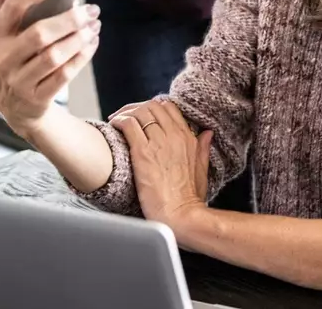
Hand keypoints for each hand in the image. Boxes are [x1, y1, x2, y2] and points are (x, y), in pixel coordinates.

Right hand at [0, 0, 100, 137]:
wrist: (15, 106)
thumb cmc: (15, 57)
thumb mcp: (6, 30)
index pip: (15, 5)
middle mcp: (4, 57)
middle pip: (39, 34)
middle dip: (70, 20)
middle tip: (91, 9)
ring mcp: (19, 80)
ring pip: (53, 56)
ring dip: (79, 39)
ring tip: (94, 26)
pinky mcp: (36, 98)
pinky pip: (63, 76)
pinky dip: (81, 58)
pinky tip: (92, 44)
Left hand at [113, 99, 213, 233]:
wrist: (182, 217)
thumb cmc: (189, 200)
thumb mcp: (201, 170)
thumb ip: (202, 149)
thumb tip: (207, 133)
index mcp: (188, 138)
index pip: (169, 107)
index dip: (152, 107)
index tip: (141, 116)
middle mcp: (174, 136)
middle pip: (152, 106)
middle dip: (136, 107)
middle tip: (125, 116)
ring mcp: (159, 143)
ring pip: (140, 112)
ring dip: (125, 112)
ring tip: (116, 121)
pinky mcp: (143, 153)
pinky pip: (129, 125)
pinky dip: (119, 121)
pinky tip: (114, 126)